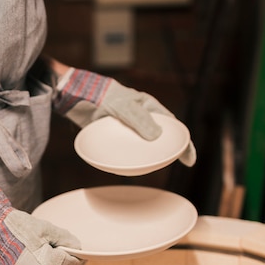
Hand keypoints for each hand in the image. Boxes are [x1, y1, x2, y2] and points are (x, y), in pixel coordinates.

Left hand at [53, 68, 195, 166]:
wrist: (74, 96)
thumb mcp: (122, 106)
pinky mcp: (114, 135)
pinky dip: (132, 158)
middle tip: (180, 165)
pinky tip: (133, 168)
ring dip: (151, 156)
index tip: (190, 158)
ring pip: (144, 144)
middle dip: (171, 151)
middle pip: (161, 136)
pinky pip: (127, 149)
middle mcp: (140, 117)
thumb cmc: (100, 95)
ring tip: (157, 169)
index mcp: (148, 106)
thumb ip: (139, 120)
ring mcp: (127, 127)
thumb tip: (157, 137)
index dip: (184, 141)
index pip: (172, 125)